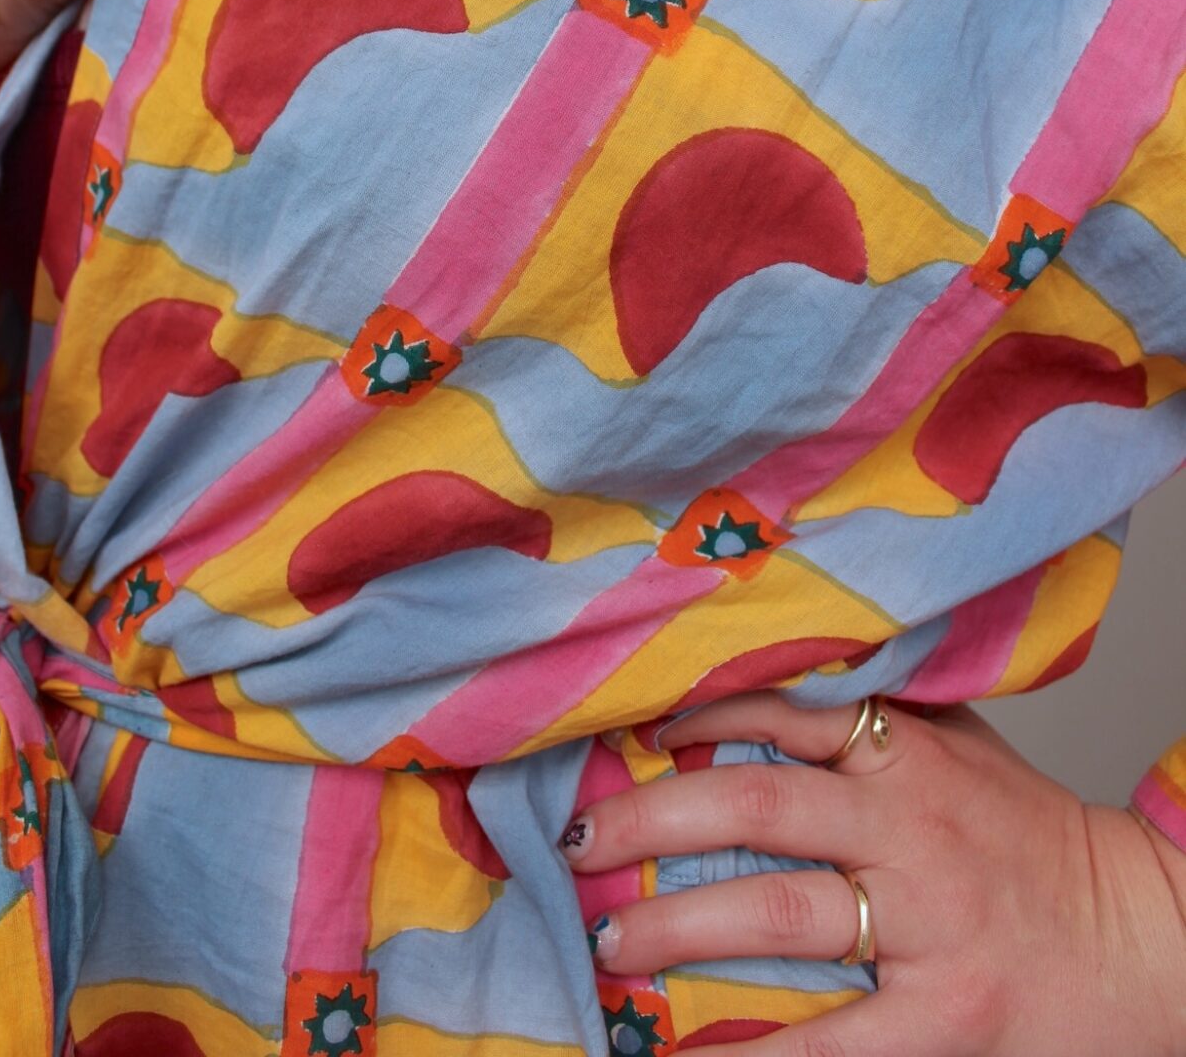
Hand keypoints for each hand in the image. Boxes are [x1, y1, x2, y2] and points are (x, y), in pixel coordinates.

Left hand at [560, 692, 1185, 1055]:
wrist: (1146, 937)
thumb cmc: (1032, 840)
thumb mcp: (958, 748)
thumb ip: (869, 717)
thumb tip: (755, 686)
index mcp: (908, 752)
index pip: (780, 711)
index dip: (692, 714)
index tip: (623, 728)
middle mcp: (909, 825)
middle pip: (754, 802)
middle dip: (650, 820)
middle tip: (578, 842)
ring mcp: (926, 923)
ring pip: (775, 910)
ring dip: (676, 925)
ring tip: (609, 939)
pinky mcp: (943, 1018)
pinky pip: (830, 1042)